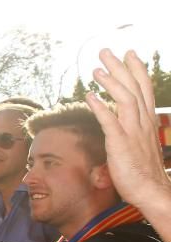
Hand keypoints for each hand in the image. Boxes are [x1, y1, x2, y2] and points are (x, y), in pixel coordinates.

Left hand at [86, 49, 170, 207]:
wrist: (151, 191)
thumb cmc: (143, 170)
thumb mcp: (141, 144)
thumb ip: (134, 129)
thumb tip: (122, 121)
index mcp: (148, 121)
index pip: (144, 89)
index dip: (136, 70)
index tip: (129, 54)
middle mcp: (143, 122)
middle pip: (134, 88)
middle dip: (121, 68)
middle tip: (106, 51)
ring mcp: (133, 132)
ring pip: (125, 99)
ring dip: (111, 82)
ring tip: (97, 69)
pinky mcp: (121, 144)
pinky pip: (110, 122)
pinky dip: (101, 108)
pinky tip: (90, 97)